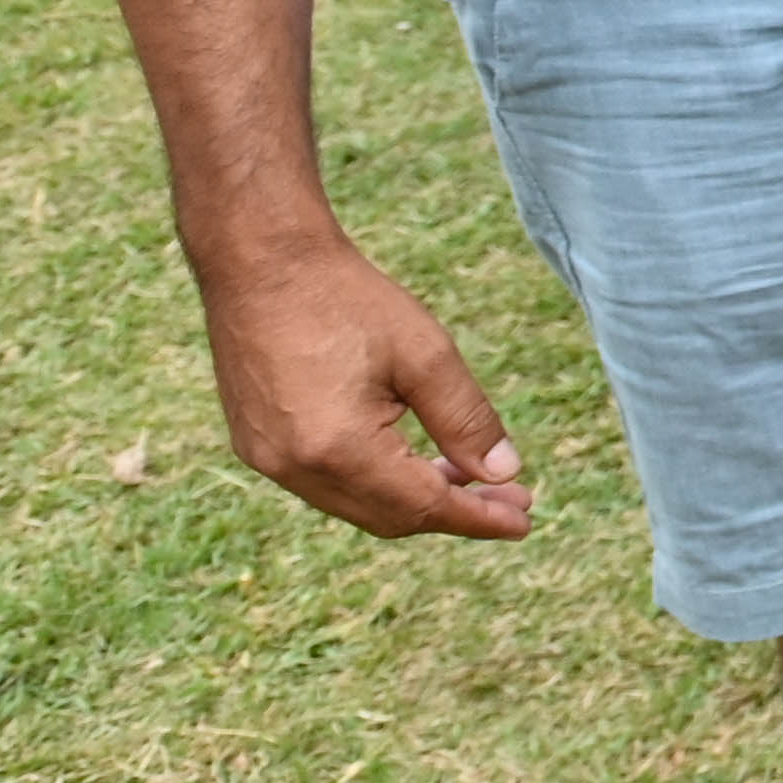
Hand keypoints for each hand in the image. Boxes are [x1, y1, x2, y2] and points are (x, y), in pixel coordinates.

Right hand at [200, 236, 530, 539]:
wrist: (261, 261)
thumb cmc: (346, 299)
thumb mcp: (426, 355)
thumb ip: (467, 421)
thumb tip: (505, 474)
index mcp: (336, 448)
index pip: (423, 506)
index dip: (478, 518)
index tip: (525, 522)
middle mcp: (293, 466)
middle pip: (390, 517)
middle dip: (454, 512)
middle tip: (511, 500)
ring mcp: (266, 459)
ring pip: (358, 505)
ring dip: (415, 499)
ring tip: (471, 478)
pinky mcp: (256, 444)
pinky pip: (327, 485)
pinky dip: (376, 483)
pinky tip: (413, 460)